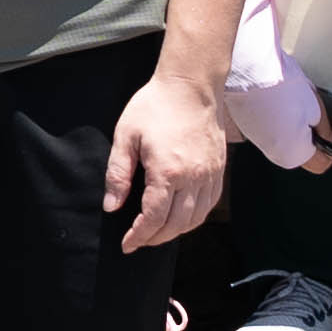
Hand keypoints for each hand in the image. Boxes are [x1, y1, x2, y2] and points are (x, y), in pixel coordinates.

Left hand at [108, 64, 230, 248]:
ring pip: (196, 218)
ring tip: (157, 233)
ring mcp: (210, 174)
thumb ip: (118, 174)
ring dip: (176, 231)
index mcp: (167, 171)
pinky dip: (195, 218)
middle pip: (176, 224)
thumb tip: (112, 207)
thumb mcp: (126, 136)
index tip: (127, 245)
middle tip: (138, 241)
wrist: (190, 86)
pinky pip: (210, 204)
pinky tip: (181, 217)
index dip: (139, 236)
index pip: (154, 218)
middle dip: (155, 238)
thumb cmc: (154, 107)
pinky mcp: (219, 169)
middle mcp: (193, 178)